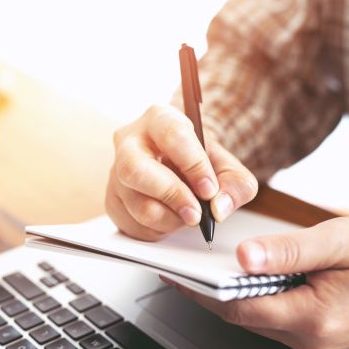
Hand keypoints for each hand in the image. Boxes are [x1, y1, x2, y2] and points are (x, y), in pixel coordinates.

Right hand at [106, 104, 256, 240]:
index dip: (193, 165)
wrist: (178, 168)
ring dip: (170, 219)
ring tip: (187, 214)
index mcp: (159, 119)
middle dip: (171, 196)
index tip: (209, 189)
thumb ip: (235, 184)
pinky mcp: (112, 199)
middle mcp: (130, 141)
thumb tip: (218, 207)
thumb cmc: (199, 162)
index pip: (172, 135)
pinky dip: (159, 229)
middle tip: (196, 214)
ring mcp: (116, 172)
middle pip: (136, 169)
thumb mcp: (227, 167)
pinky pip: (133, 224)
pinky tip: (170, 217)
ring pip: (138, 204)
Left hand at [162, 217, 348, 348]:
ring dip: (227, 294)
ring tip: (201, 268)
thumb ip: (289, 251)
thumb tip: (244, 257)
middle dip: (208, 292)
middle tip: (181, 267)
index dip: (200, 292)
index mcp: (311, 317)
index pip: (236, 308)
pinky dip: (249, 296)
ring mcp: (311, 338)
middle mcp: (307, 337)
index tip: (175, 274)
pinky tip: (240, 276)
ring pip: (254, 316)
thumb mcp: (339, 242)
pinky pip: (270, 315)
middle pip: (240, 315)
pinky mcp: (314, 331)